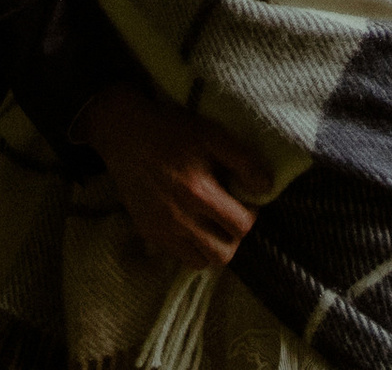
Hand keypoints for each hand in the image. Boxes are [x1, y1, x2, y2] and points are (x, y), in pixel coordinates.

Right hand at [75, 85, 269, 267]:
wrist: (126, 134)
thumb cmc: (172, 131)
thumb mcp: (212, 134)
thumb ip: (243, 160)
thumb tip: (265, 187)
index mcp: (199, 193)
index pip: (240, 226)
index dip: (251, 216)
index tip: (247, 202)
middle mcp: (180, 219)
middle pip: (222, 254)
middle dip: (235, 238)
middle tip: (232, 217)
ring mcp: (162, 231)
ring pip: (201, 261)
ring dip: (213, 247)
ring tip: (213, 223)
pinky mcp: (148, 234)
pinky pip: (178, 256)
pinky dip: (191, 247)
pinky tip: (192, 224)